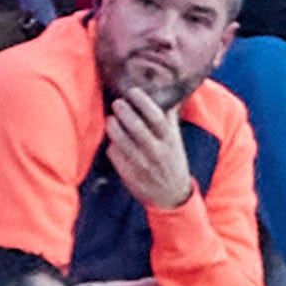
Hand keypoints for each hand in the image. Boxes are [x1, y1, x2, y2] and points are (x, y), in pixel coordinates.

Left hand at [103, 89, 198, 212]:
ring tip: (110, 119)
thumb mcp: (175, 139)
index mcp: (170, 140)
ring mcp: (142, 164)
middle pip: (136, 127)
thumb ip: (169, 118)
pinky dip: (112, 146)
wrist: (172, 194)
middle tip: (117, 102)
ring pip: (122, 141)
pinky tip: (113, 141)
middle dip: (124, 111)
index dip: (143, 102)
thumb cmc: (172, 159)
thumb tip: (167, 92)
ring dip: (113, 127)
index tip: (133, 91)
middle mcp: (157, 151)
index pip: (156, 117)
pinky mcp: (129, 175)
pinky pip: (115, 156)